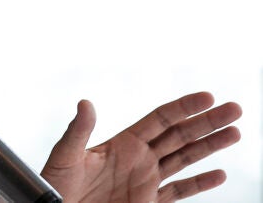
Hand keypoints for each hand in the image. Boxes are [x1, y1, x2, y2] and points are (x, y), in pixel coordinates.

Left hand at [40, 92, 240, 201]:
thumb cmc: (55, 183)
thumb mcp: (65, 155)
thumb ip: (78, 131)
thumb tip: (85, 103)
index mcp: (123, 143)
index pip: (160, 119)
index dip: (183, 107)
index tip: (208, 96)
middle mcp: (139, 158)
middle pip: (180, 135)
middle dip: (207, 122)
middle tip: (235, 109)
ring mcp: (146, 181)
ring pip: (186, 159)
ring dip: (210, 147)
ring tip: (235, 132)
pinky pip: (179, 192)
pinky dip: (200, 184)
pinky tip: (218, 174)